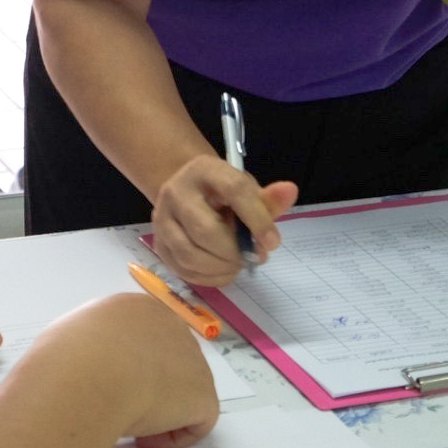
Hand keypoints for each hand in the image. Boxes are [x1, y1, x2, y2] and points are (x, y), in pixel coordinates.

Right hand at [54, 292, 222, 447]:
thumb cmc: (65, 357)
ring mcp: (192, 358)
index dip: (128, 368)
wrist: (85, 374)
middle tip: (119, 410)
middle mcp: (169, 325)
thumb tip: (82, 365)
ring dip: (160, 412)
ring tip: (128, 426)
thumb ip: (83, 347)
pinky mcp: (203, 392)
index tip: (106, 389)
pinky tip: (143, 440)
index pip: (142, 339)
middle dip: (149, 388)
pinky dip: (172, 437)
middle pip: (168, 362)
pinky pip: (197, 421)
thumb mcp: (64, 340)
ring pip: (184, 391)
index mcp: (135, 309)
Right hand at [151, 154, 296, 288]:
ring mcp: (162, 220)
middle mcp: (176, 192)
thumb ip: (267, 198)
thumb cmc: (222, 193)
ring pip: (190, 254)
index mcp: (204, 170)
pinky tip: (224, 272)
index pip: (233, 190)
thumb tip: (290, 192)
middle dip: (234, 252)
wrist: (187, 193)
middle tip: (253, 258)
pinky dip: (209, 278)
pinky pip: (182, 269)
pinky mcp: (158, 244)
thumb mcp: (246, 189)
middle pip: (205, 230)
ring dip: (221, 268)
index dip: (257, 219)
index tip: (273, 242)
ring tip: (238, 265)